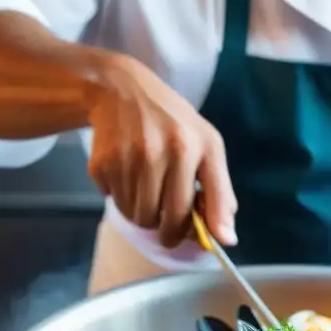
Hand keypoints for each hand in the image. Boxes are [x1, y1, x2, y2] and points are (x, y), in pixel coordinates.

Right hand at [85, 54, 237, 247]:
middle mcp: (161, 152)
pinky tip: (127, 176)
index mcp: (194, 147)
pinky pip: (114, 203)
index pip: (201, 205)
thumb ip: (220, 193)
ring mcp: (129, 158)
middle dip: (168, 231)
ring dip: (143, 214)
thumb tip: (227, 239)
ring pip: (138, 217)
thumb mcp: (207, 146)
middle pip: (166, 221)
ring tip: (147, 190)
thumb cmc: (173, 123)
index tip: (198, 240)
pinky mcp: (103, 163)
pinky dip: (122, 198)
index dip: (199, 231)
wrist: (121, 90)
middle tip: (167, 223)